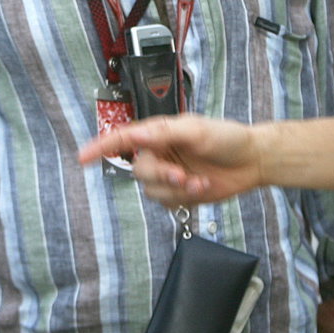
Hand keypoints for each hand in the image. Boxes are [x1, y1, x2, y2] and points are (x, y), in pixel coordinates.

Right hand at [77, 114, 263, 204]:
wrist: (251, 161)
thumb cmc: (226, 138)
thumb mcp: (196, 130)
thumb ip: (163, 133)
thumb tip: (135, 136)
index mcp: (158, 133)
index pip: (123, 139)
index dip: (101, 147)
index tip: (82, 158)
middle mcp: (159, 153)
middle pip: (140, 171)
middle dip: (162, 176)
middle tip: (184, 176)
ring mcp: (168, 173)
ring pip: (153, 191)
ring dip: (177, 190)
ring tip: (200, 182)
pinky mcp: (179, 192)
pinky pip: (167, 202)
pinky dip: (184, 198)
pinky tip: (202, 187)